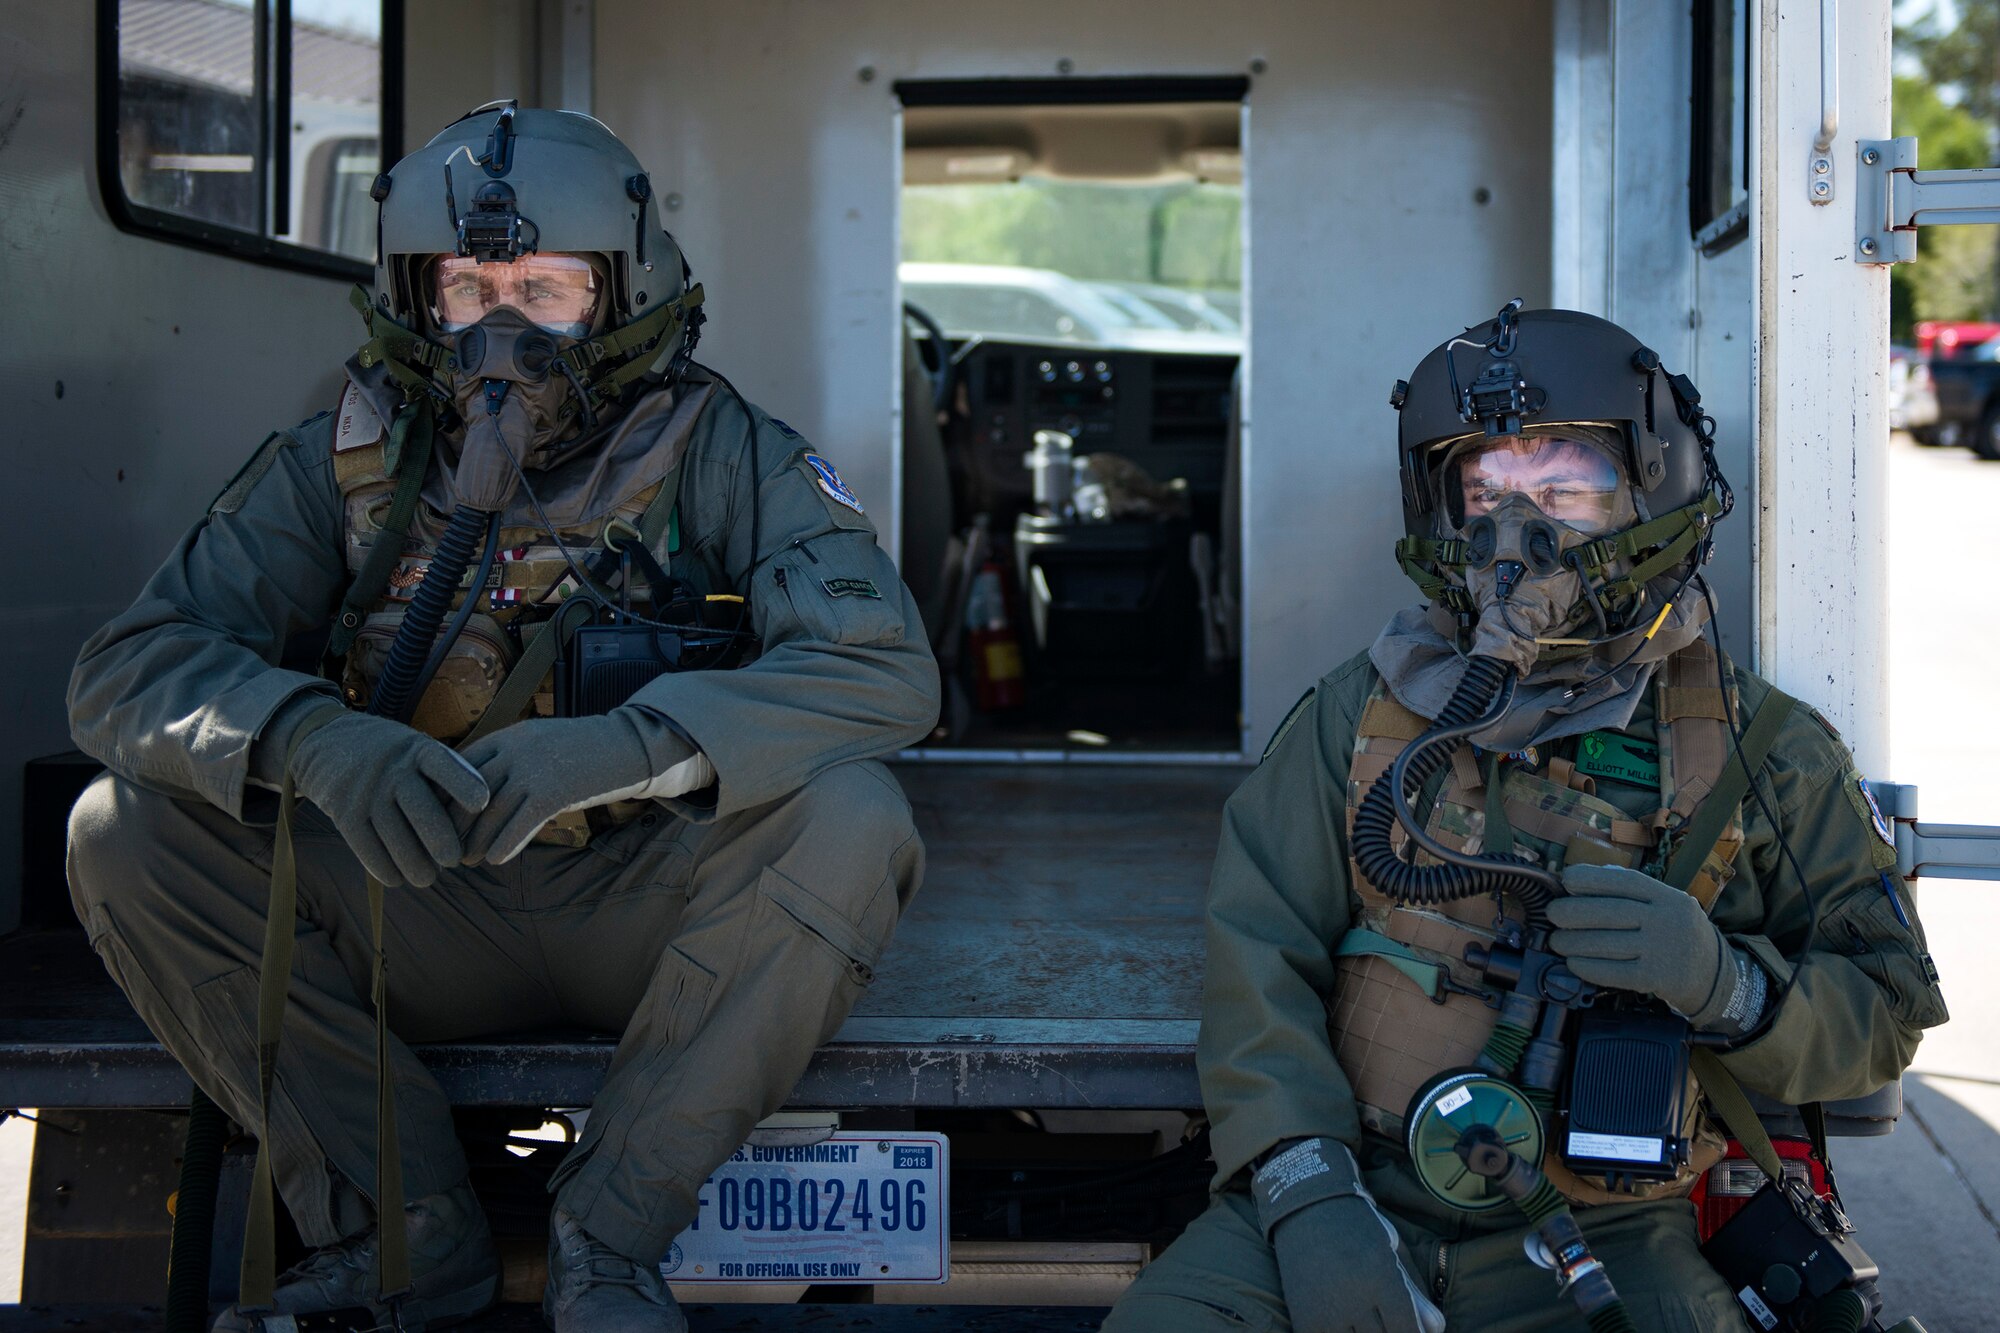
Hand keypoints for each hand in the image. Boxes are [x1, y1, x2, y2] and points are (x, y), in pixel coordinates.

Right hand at [289, 712, 489, 886]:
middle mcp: (393, 769)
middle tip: (454, 860)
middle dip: (440, 840)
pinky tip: (397, 879)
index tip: (482, 804)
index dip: (465, 785)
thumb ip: (445, 775)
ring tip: (426, 878)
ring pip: (394, 835)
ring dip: (413, 863)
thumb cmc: (392, 755)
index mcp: (418, 750)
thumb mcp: (416, 748)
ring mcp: (366, 791)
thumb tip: (482, 818)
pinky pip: (366, 846)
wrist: (327, 742)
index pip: (445, 766)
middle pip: (421, 809)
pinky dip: (384, 868)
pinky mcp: (344, 812)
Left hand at [458, 714, 660, 865]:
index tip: (435, 818)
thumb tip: (478, 786)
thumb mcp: (539, 741)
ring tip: (466, 860)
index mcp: (508, 736)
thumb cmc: (582, 748)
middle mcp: (514, 750)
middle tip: (444, 848)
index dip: (445, 795)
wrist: (626, 746)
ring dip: (476, 841)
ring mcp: (533, 770)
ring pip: (491, 813)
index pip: (461, 766)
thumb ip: (509, 756)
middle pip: (471, 793)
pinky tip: (496, 859)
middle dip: (455, 824)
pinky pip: (519, 825)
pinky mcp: (553, 792)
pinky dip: (505, 845)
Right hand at [1252, 1138, 1445, 1332]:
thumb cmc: (1356, 1228)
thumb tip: (1438, 1329)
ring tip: (1367, 1322)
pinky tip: (1346, 1326)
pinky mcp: (1304, 1318)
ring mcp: (1327, 1310)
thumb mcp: (1390, 1252)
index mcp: (1381, 1277)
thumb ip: (1413, 1294)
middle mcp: (1355, 1298)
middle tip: (1390, 1321)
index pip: (1408, 1329)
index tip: (1413, 1330)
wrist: (1305, 1208)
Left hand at [1550, 863, 1739, 1025]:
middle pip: (1613, 912)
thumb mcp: (1667, 905)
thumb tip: (1587, 878)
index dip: (1592, 878)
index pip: (1627, 882)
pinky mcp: (1659, 978)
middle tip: (1551, 914)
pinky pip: (1617, 972)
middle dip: (1575, 912)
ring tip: (1556, 942)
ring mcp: (1664, 950)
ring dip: (1575, 942)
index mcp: (1668, 897)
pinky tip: (1573, 963)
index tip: (1565, 880)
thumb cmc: (1677, 933)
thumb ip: (1634, 892)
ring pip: (1610, 943)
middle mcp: (1667, 920)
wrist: (1716, 975)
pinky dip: (1590, 968)